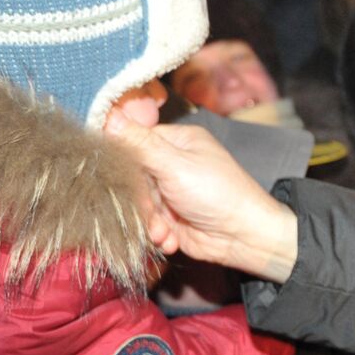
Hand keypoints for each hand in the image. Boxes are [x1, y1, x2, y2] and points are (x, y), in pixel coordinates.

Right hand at [105, 113, 297, 281]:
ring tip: (163, 232)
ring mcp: (173, 193)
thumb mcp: (175, 165)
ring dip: (149, 222)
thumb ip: (140, 144)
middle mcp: (174, 165)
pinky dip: (159, 235)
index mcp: (178, 142)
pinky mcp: (173, 219)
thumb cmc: (218, 193)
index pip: (135, 141)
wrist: (245, 237)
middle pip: (134, 178)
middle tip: (149, 212)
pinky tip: (171, 240)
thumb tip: (109, 114)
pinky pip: (151, 224)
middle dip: (139, 200)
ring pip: (140, 205)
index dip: (123, 159)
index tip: (115, 175)